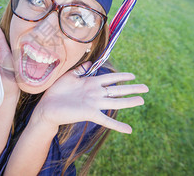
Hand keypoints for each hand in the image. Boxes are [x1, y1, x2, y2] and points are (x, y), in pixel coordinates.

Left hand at [33, 62, 147, 133]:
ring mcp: (94, 103)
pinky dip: (118, 125)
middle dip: (132, 88)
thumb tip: (89, 62)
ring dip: (130, 102)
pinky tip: (129, 130)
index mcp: (91, 83)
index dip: (122, 76)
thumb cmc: (56, 91)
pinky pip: (107, 120)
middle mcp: (95, 93)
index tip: (133, 75)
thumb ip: (80, 70)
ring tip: (142, 101)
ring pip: (116, 102)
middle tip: (146, 87)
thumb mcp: (69, 76)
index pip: (110, 78)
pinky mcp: (90, 113)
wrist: (46, 107)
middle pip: (118, 89)